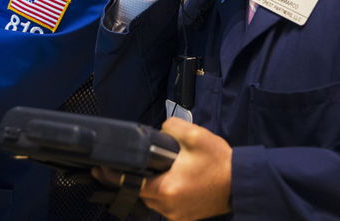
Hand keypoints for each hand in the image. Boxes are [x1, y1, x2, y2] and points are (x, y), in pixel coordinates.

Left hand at [93, 118, 231, 220]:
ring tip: (154, 170)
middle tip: (129, 163)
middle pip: (140, 192)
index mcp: (167, 188)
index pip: (130, 182)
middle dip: (134, 178)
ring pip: (152, 200)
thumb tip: (158, 131)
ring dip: (150, 186)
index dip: (111, 175)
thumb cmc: (218, 161)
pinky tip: (171, 180)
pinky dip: (164, 193)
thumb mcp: (194, 135)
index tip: (98, 169)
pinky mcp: (185, 217)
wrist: (241, 181)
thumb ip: (170, 127)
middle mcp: (168, 206)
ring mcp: (177, 215)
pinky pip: (166, 205)